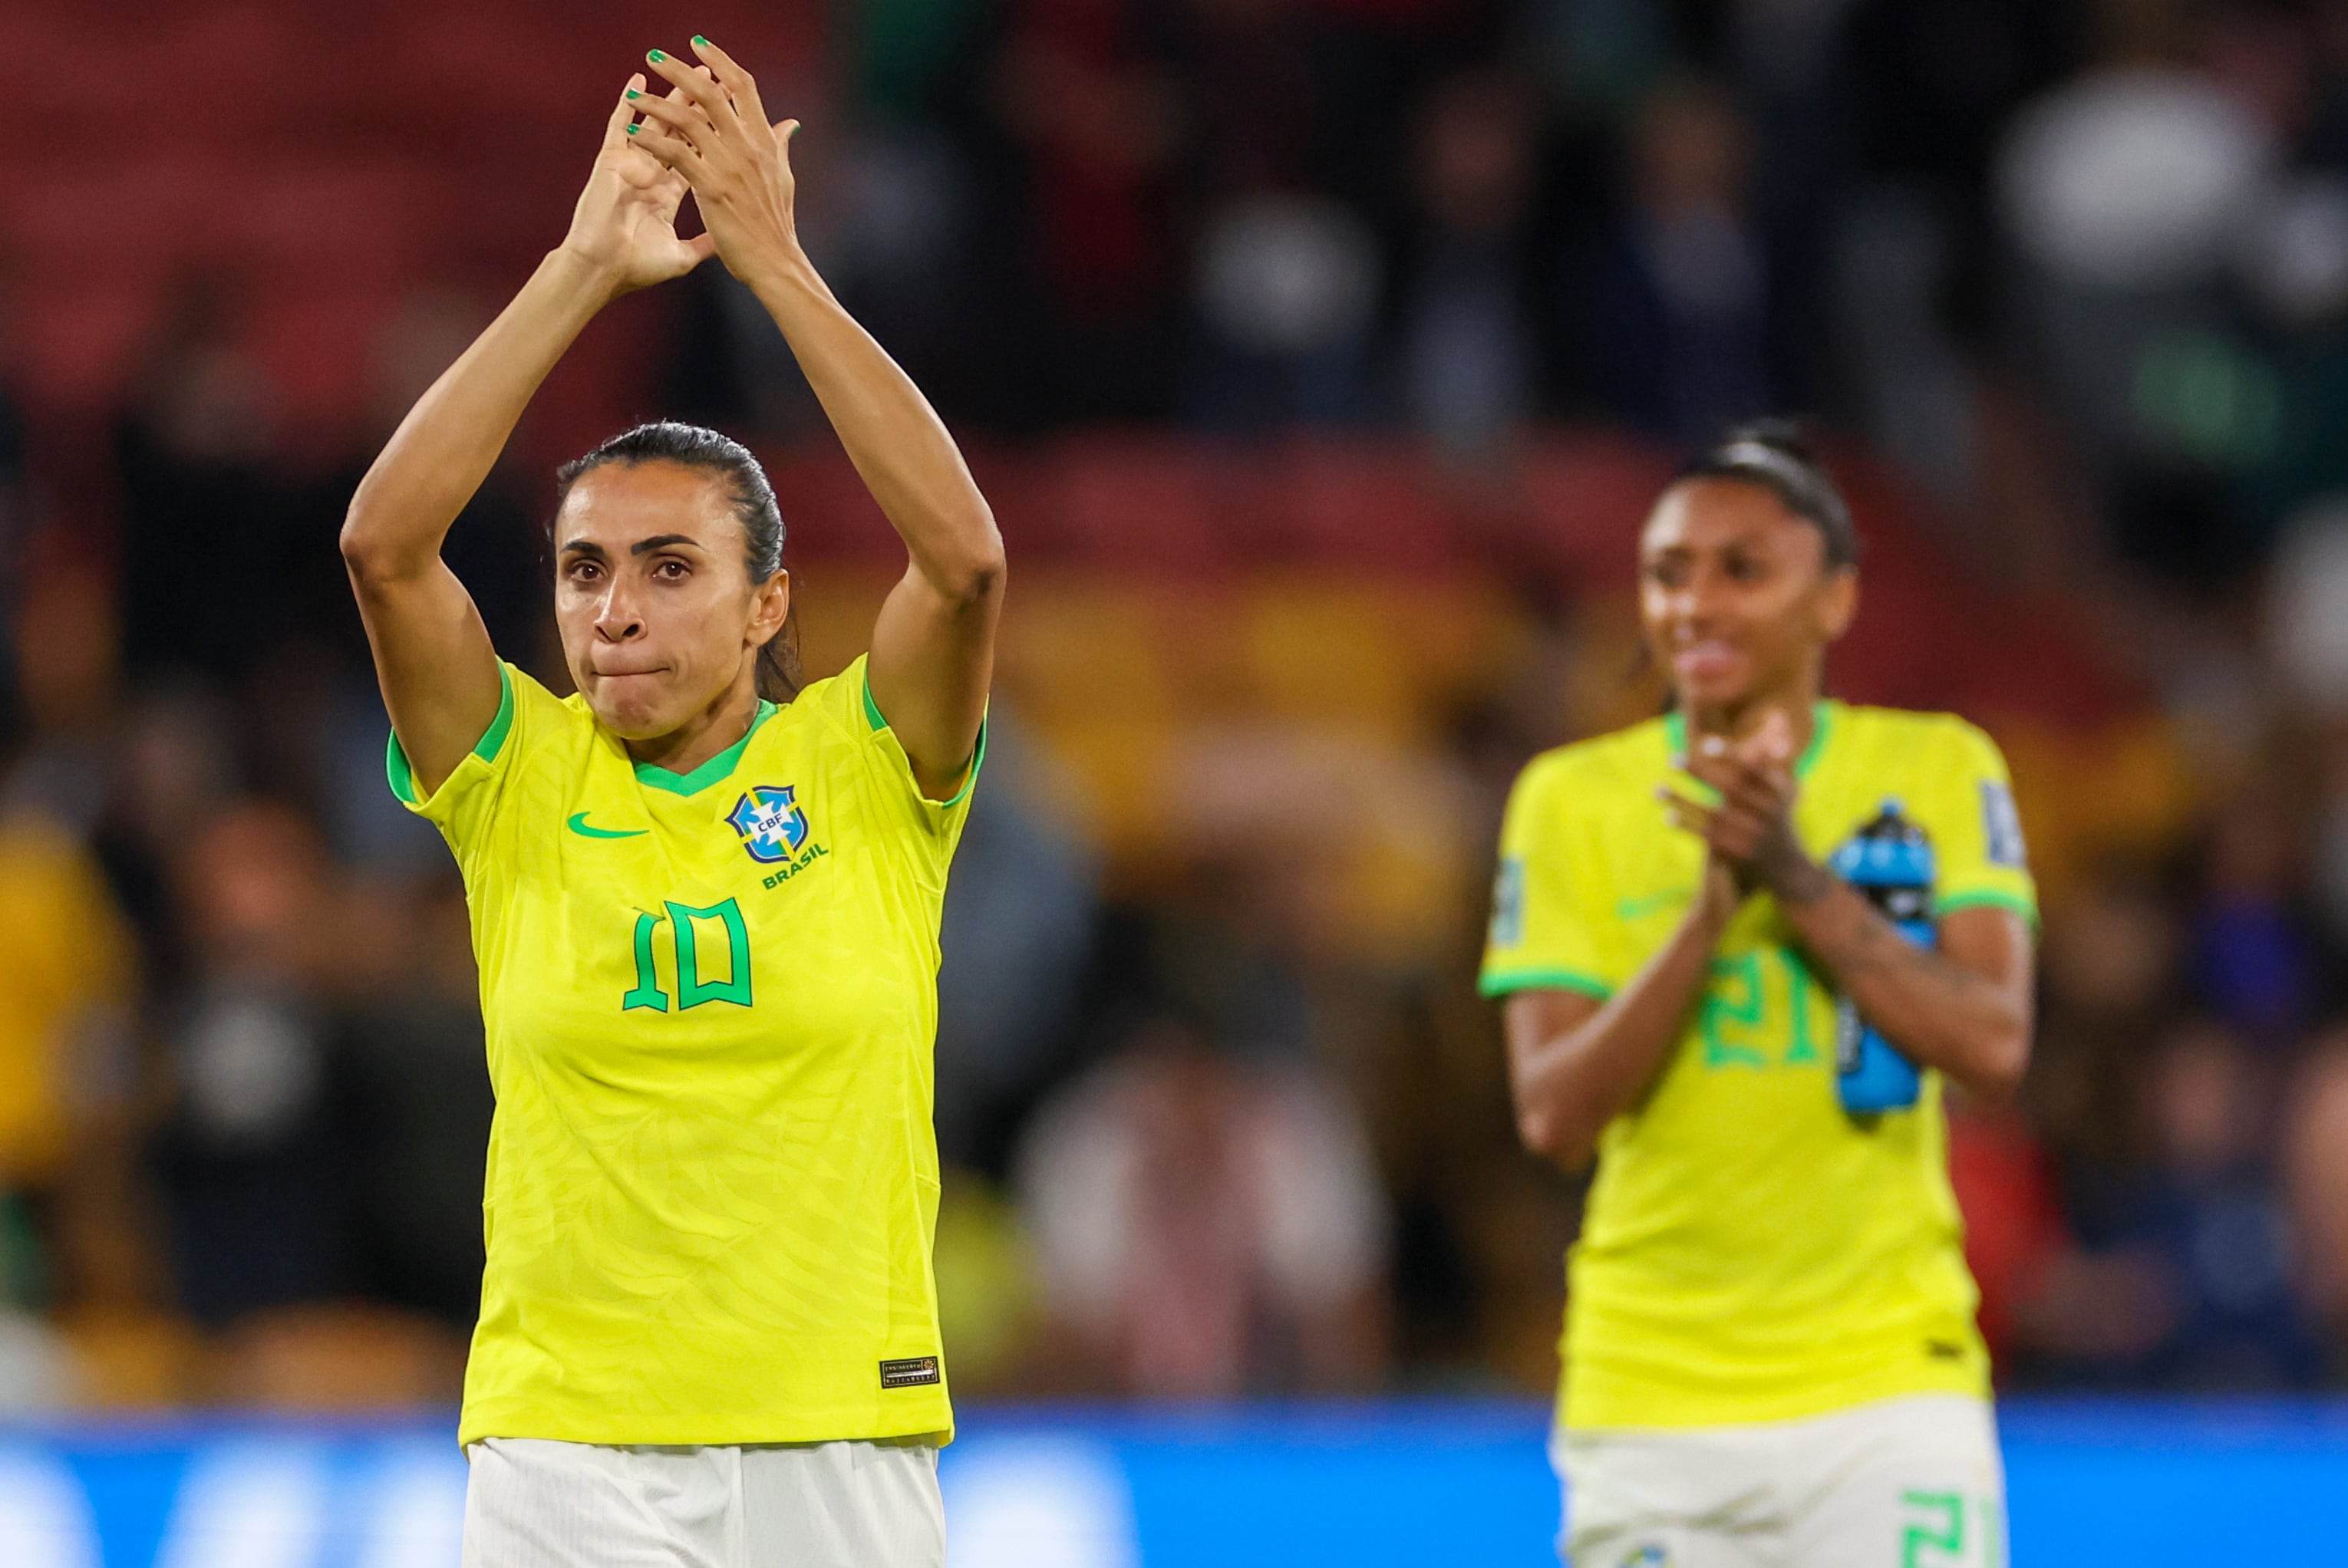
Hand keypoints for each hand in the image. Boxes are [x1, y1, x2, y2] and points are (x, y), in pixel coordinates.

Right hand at [558, 74, 716, 296]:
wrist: (602, 272)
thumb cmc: (636, 268)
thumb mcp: (681, 256)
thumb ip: (704, 243)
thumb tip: (726, 242)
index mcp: (668, 193)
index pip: (696, 156)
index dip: (714, 135)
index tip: (733, 115)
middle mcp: (651, 173)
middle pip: (680, 132)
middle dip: (699, 106)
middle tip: (718, 80)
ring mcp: (631, 164)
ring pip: (656, 122)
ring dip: (673, 96)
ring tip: (691, 72)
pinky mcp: (611, 162)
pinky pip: (619, 125)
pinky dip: (627, 102)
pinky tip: (639, 81)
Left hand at [630, 39, 802, 289]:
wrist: (777, 263)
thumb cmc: (777, 226)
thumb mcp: (783, 179)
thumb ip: (780, 147)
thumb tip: (789, 123)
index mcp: (764, 142)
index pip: (743, 88)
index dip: (721, 62)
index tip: (700, 46)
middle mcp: (748, 147)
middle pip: (712, 93)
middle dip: (681, 71)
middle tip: (656, 56)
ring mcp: (731, 166)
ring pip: (689, 120)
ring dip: (657, 103)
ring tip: (634, 95)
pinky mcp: (713, 188)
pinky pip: (676, 154)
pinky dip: (653, 141)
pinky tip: (633, 133)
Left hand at [1657, 709, 1828, 901]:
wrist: (1788, 869)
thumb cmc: (1779, 817)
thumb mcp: (1784, 788)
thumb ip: (1772, 757)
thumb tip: (1776, 714)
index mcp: (1780, 792)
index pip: (1753, 770)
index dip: (1731, 756)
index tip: (1707, 744)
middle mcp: (1769, 813)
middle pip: (1729, 789)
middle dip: (1701, 772)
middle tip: (1673, 758)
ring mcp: (1754, 835)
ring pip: (1712, 813)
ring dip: (1682, 800)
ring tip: (1656, 788)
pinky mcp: (1739, 854)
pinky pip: (1708, 837)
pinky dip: (1687, 825)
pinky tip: (1667, 815)